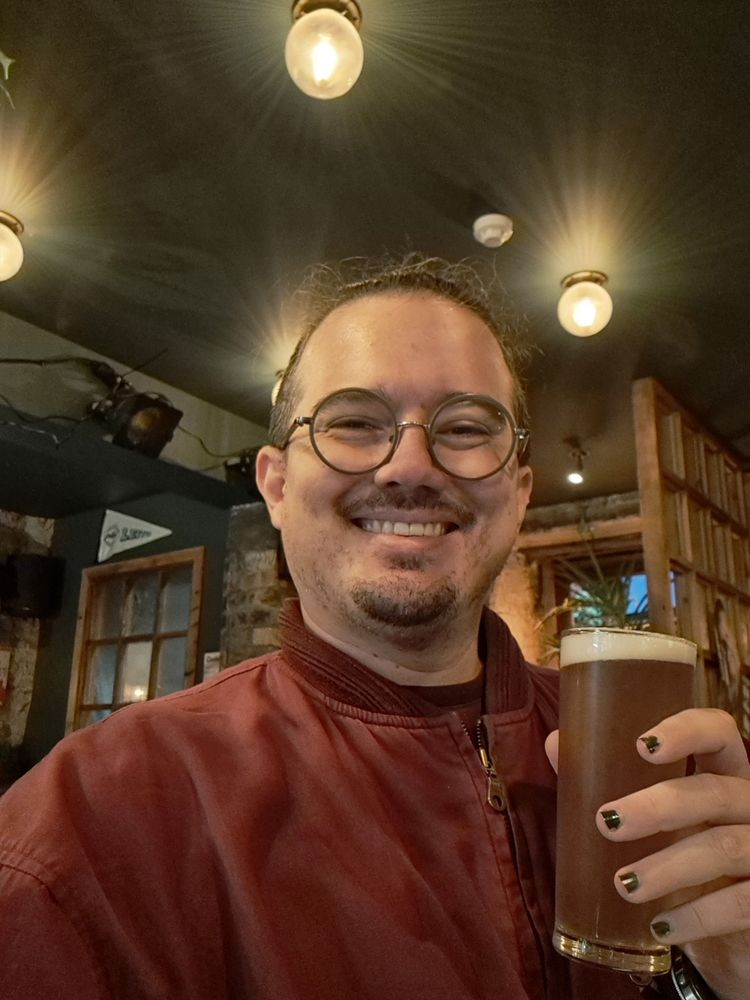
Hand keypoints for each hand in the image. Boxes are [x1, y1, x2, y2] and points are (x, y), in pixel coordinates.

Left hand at [546, 709, 749, 999]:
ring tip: (623, 884)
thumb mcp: (656, 819)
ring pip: (724, 847)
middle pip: (713, 792)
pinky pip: (742, 902)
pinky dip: (698, 916)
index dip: (686, 731)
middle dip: (658, 807)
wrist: (734, 930)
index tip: (642, 745)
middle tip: (605, 822)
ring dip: (669, 867)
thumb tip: (556, 743)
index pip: (717, 732)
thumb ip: (609, 781)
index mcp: (724, 772)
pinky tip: (660, 927)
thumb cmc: (688, 856)